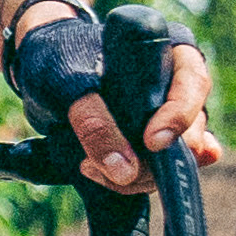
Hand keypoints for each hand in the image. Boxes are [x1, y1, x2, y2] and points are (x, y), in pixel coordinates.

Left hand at [8, 4, 219, 195]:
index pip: (193, 83)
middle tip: (114, 171)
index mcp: (172, 53)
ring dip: (139, 174)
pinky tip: (124, 183)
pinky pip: (160, 168)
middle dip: (157, 159)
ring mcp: (169, 116)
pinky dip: (141, 179)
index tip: (152, 142)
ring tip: (90, 168)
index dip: (179, 116)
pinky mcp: (151, 141)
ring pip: (174, 156)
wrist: (42, 65)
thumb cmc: (58, 59)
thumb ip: (93, 122)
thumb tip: (124, 172)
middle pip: (190, 130)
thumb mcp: (67, 83)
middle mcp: (179, 86)